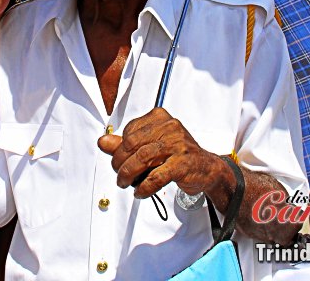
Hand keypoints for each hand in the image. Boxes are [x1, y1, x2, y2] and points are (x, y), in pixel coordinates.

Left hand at [97, 108, 230, 199]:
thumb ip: (125, 143)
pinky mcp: (183, 163)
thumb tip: (102, 142)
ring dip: (128, 175)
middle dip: (120, 162)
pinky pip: (156, 176)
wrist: (206, 168)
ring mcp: (177, 144)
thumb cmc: (177, 154)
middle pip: (133, 144)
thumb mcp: (151, 145)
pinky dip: (144, 187)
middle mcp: (169, 127)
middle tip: (119, 175)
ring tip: (125, 184)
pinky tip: (140, 192)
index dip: (119, 148)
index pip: (130, 131)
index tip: (118, 161)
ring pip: (142, 158)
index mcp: (160, 117)